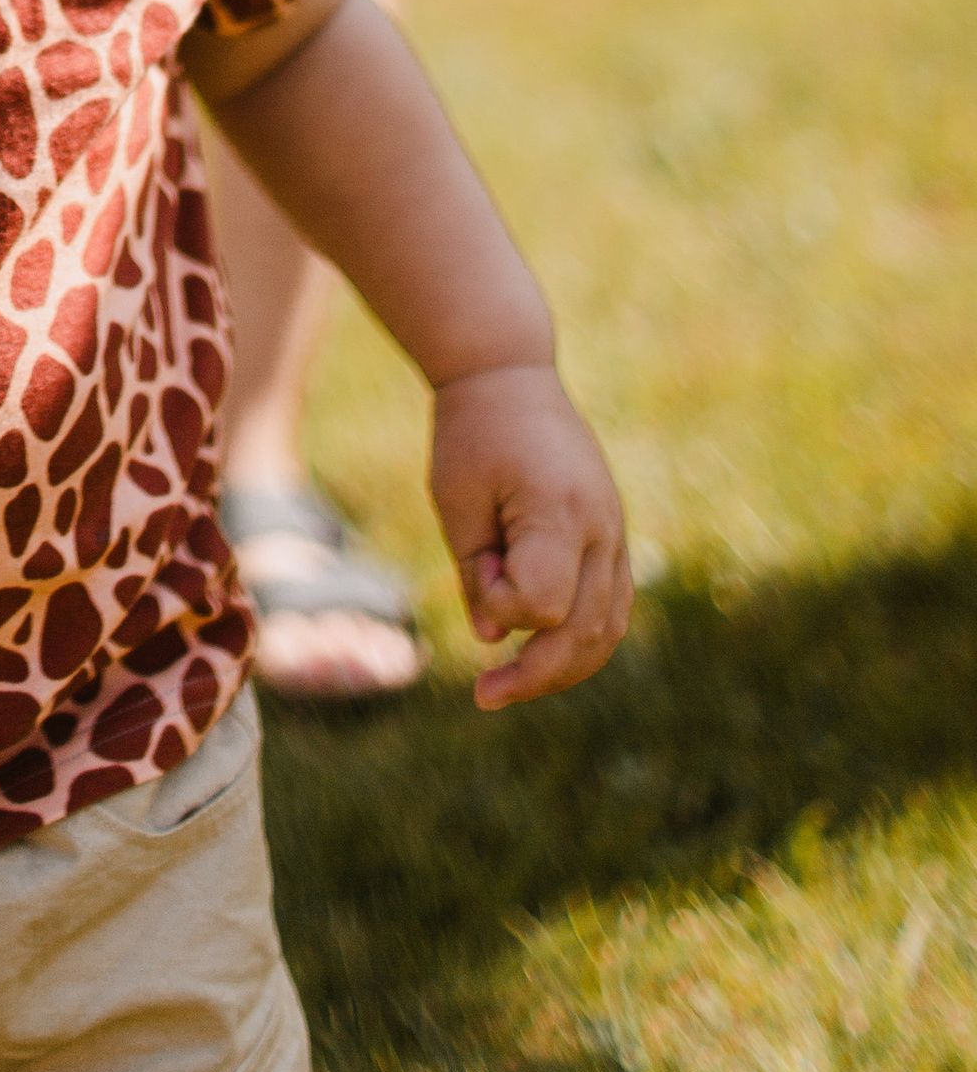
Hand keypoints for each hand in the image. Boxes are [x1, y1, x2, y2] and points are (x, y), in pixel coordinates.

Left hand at [430, 362, 631, 709]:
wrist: (510, 375)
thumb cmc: (472, 433)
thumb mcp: (455, 500)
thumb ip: (475, 574)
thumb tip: (495, 640)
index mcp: (558, 509)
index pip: (543, 604)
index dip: (501, 604)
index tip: (477, 565)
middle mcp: (600, 526)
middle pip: (584, 631)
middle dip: (535, 674)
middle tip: (484, 696)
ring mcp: (615, 532)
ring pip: (608, 629)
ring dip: (564, 668)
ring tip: (511, 686)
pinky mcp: (613, 536)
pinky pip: (612, 607)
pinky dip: (582, 640)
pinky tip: (542, 656)